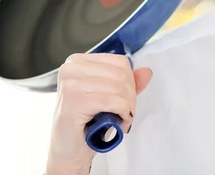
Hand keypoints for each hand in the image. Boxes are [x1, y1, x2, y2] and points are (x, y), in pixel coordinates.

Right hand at [45, 53, 152, 174]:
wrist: (68, 153)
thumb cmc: (84, 125)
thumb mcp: (109, 98)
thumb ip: (127, 83)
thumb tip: (146, 72)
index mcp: (78, 62)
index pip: (120, 62)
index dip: (131, 83)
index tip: (127, 99)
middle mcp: (71, 69)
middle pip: (121, 74)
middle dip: (131, 97)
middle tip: (127, 113)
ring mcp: (70, 84)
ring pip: (118, 87)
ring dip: (127, 107)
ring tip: (122, 119)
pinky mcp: (73, 101)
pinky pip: (112, 101)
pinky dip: (122, 113)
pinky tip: (119, 122)